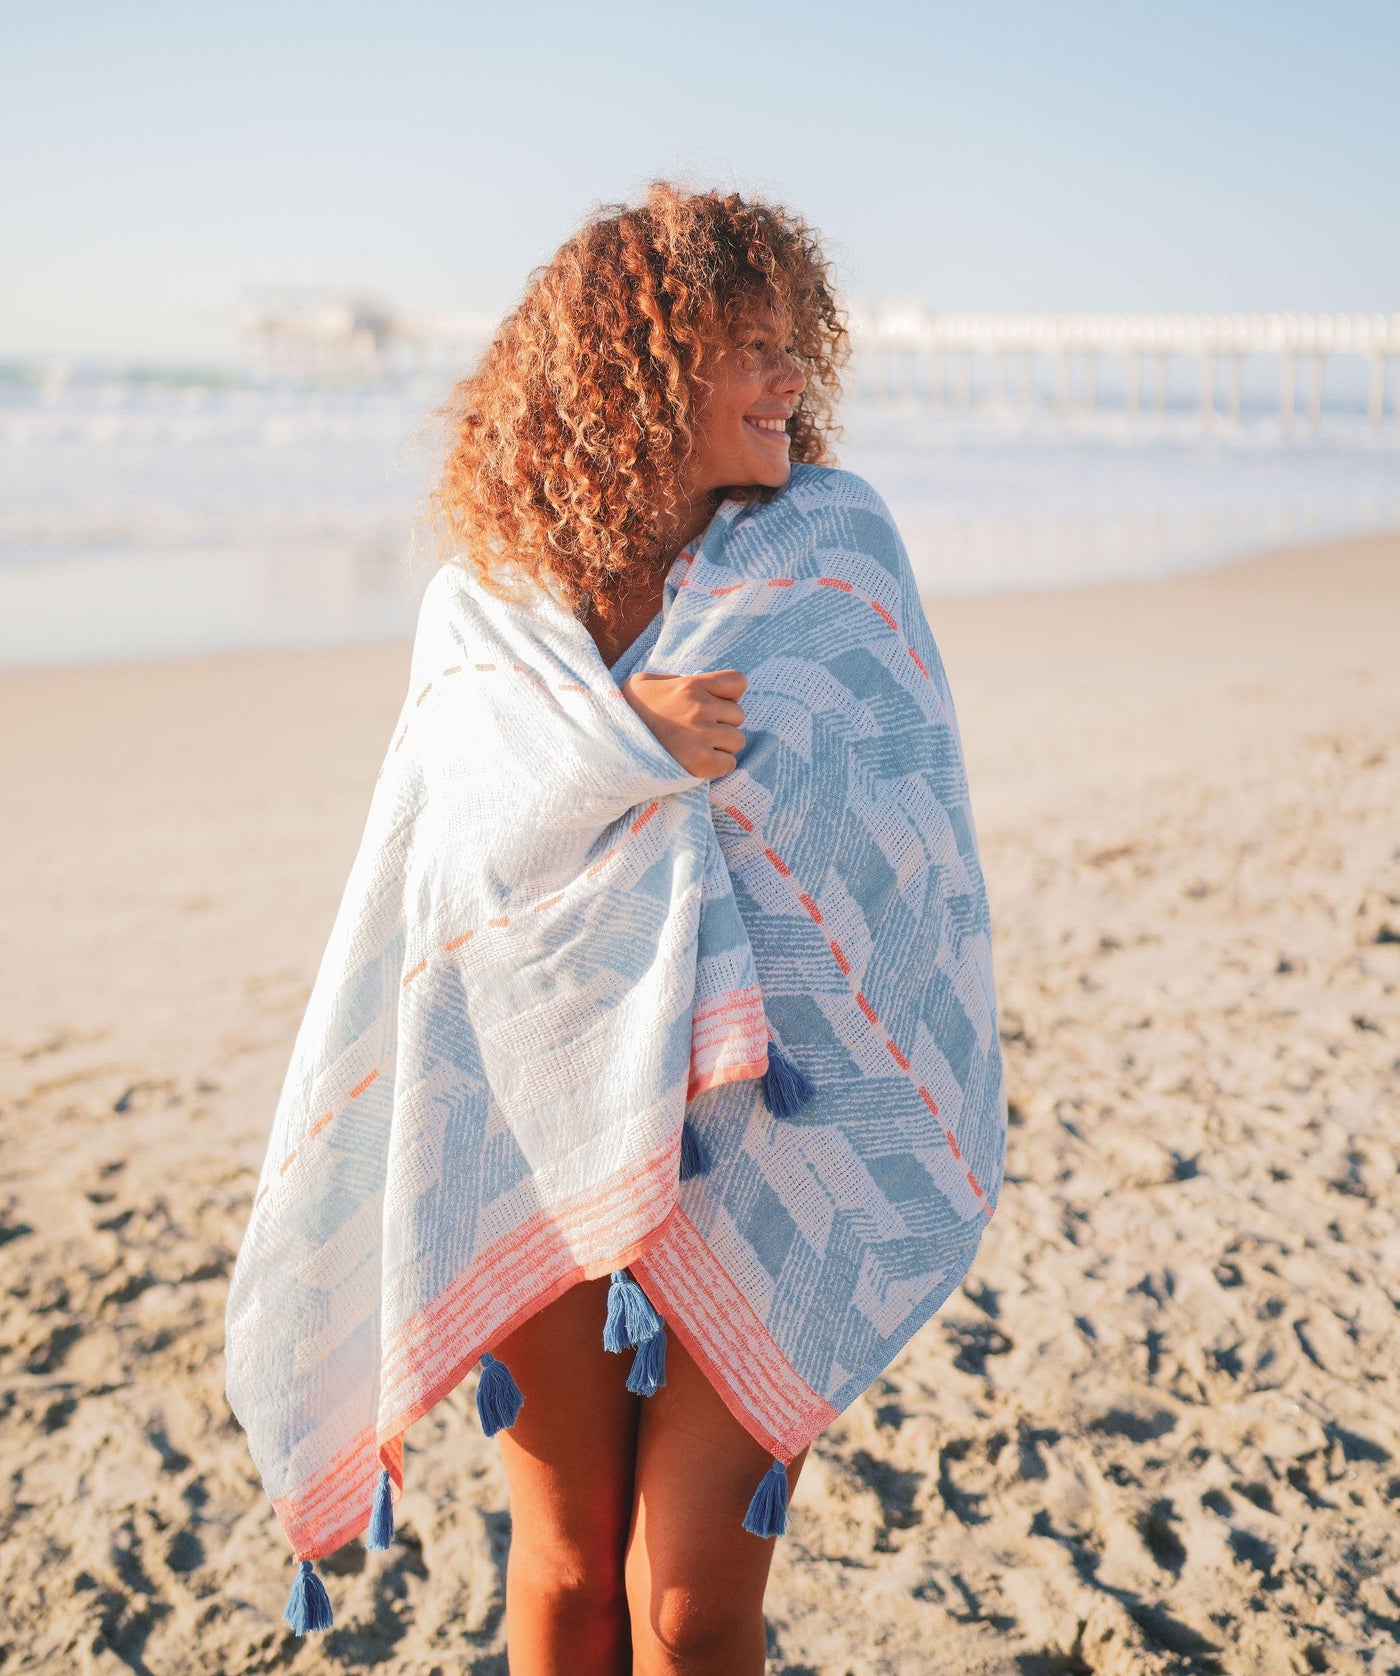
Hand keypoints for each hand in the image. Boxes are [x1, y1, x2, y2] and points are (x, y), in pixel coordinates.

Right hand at [621, 669, 747, 778]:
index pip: (737, 681)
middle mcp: (700, 708)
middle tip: (699, 731)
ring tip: (698, 747)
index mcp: (690, 685)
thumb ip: (674, 681)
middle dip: (723, 723)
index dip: (730, 694)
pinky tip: (699, 763)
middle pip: (738, 715)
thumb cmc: (626, 713)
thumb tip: (696, 684)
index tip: (716, 703)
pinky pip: (729, 764)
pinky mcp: (700, 763)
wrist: (608, 745)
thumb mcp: (644, 682)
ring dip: (722, 746)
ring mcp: (702, 736)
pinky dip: (718, 766)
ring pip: (737, 740)